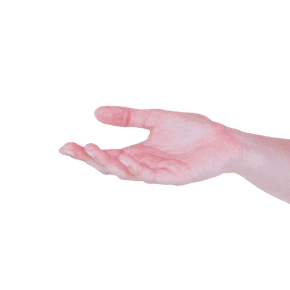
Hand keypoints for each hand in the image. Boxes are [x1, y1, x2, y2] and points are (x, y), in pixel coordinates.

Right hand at [58, 105, 243, 186]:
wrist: (225, 139)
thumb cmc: (194, 130)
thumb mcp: (156, 118)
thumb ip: (129, 117)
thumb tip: (95, 112)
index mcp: (139, 152)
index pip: (107, 154)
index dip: (85, 153)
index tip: (64, 146)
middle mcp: (144, 164)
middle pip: (111, 166)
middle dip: (91, 159)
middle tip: (75, 149)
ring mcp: (158, 172)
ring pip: (127, 173)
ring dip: (110, 163)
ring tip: (94, 150)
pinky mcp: (173, 177)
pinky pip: (150, 176)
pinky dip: (136, 168)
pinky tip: (125, 159)